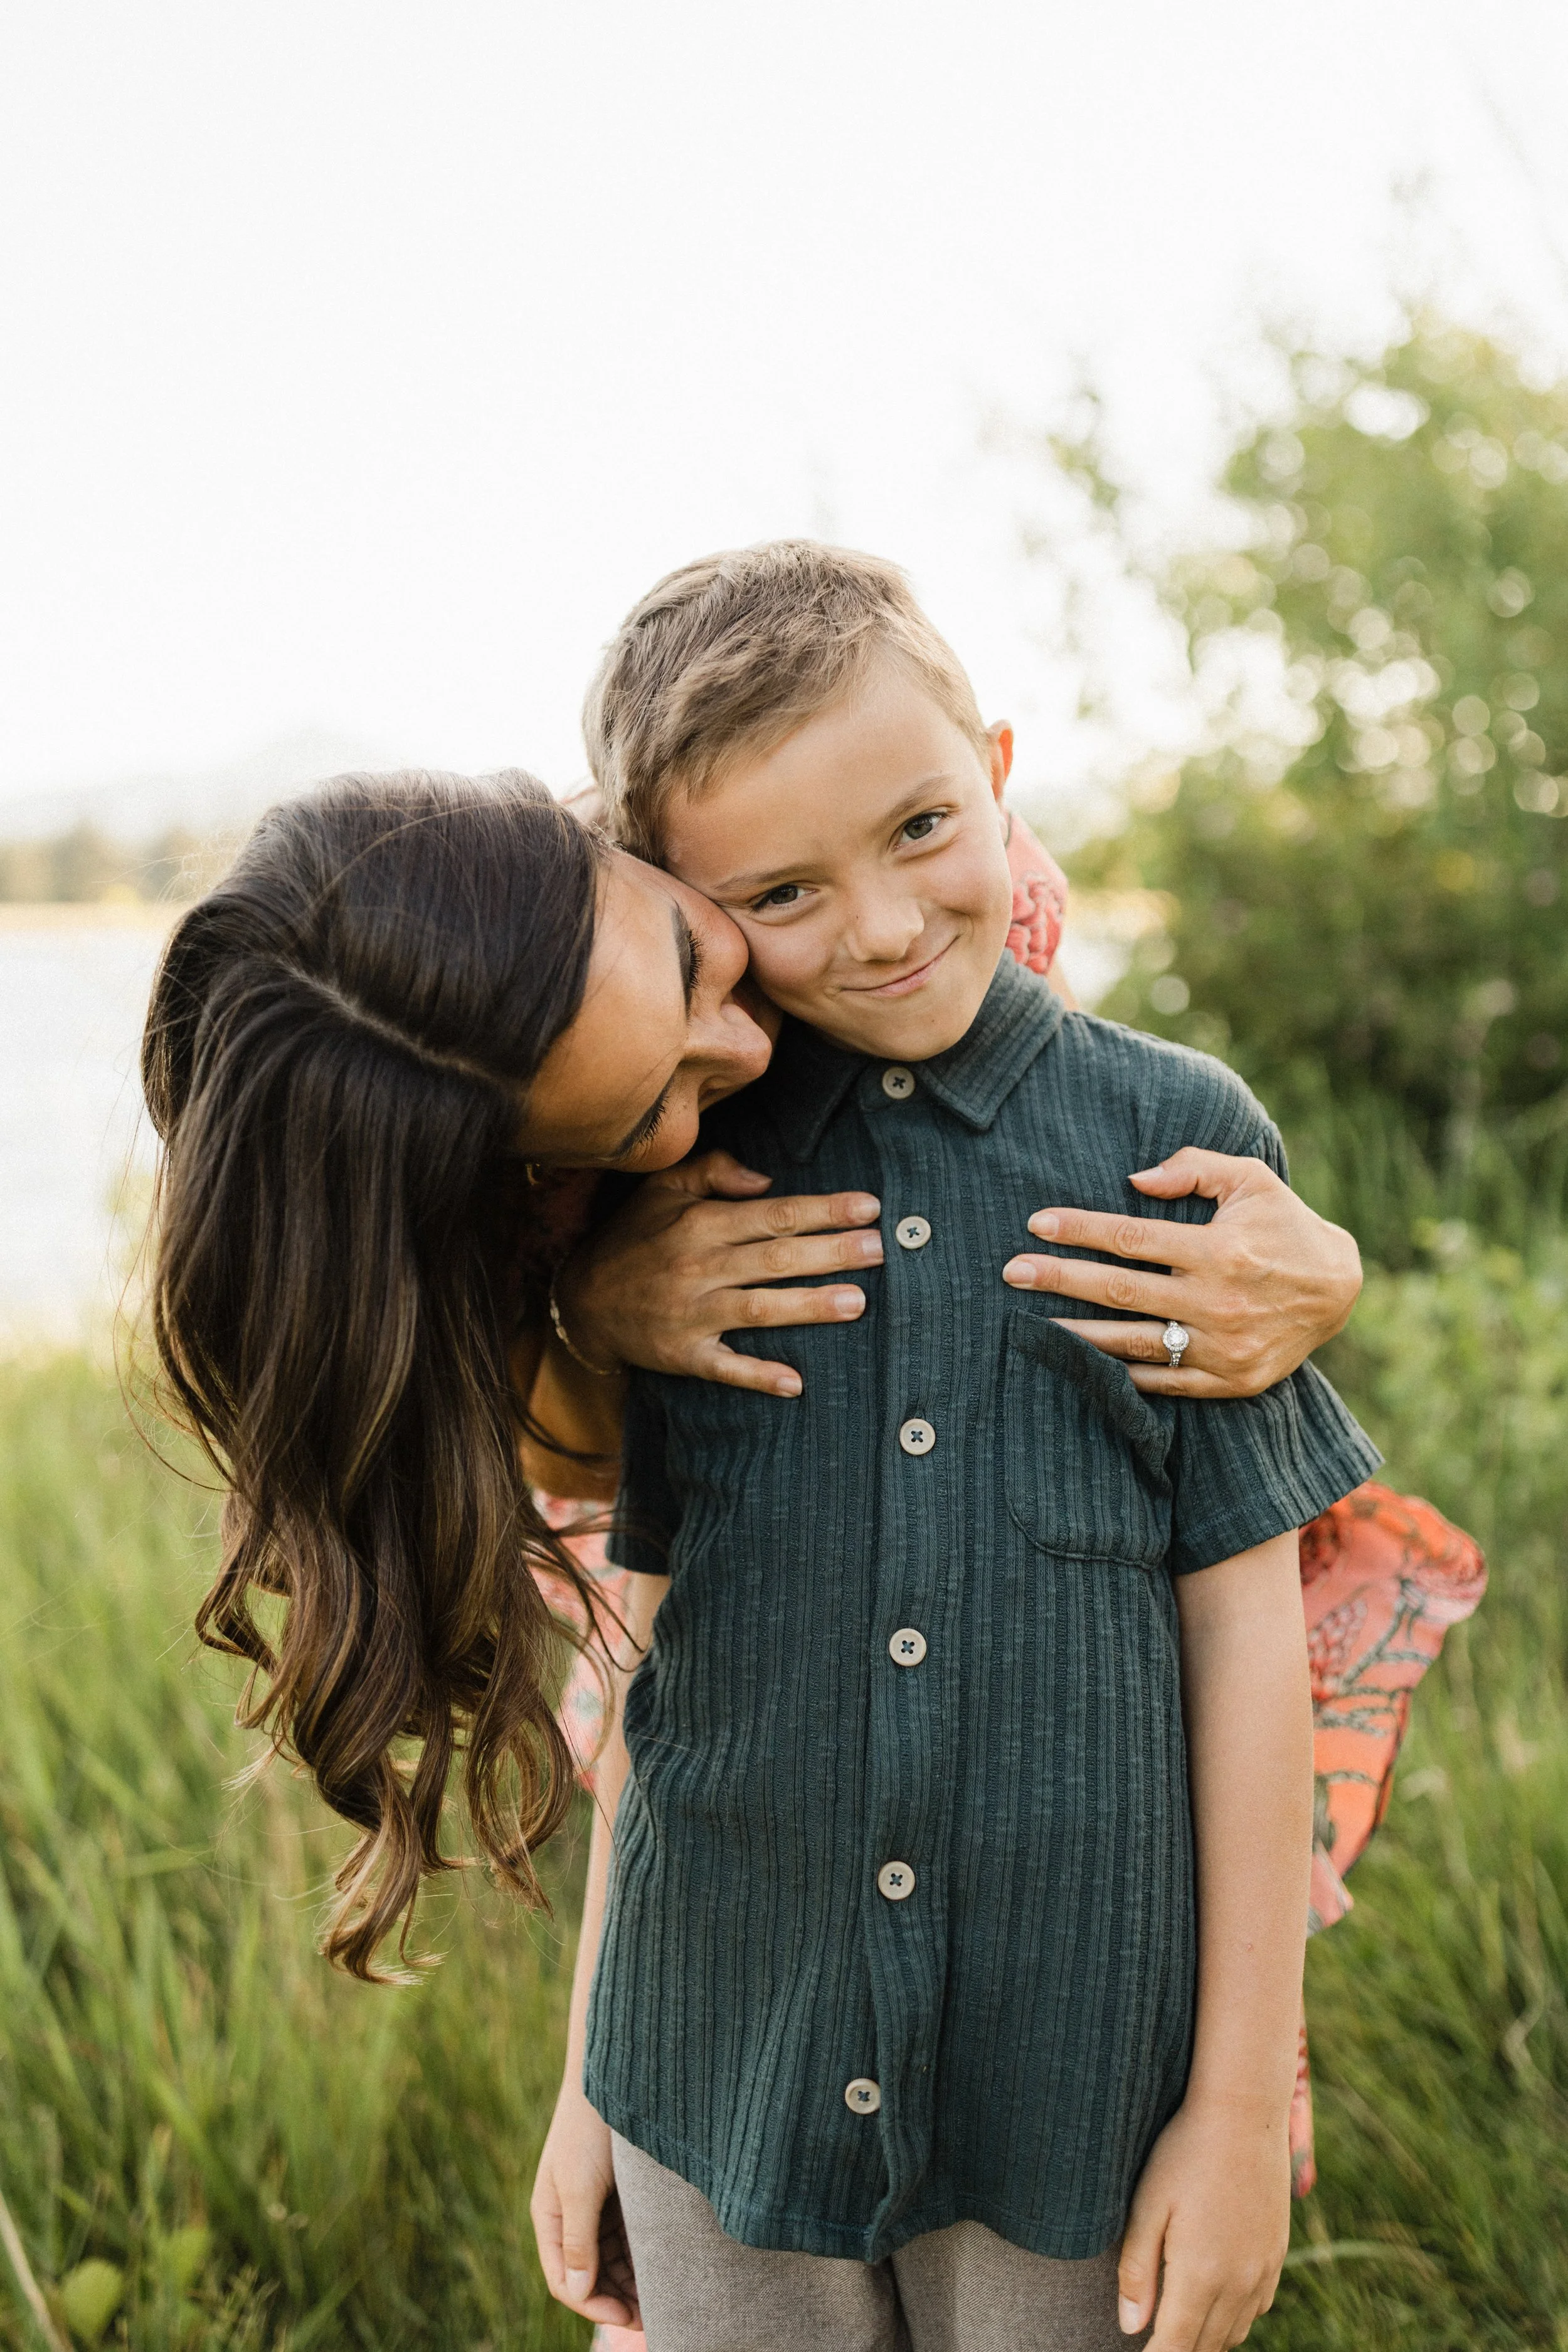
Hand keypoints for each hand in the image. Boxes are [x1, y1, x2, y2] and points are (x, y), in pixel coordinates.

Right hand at [530, 2079, 640, 2328]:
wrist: (615, 2073)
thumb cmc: (590, 2127)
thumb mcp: (581, 2185)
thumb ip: (578, 2238)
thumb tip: (577, 2291)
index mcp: (550, 2217)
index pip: (564, 2280)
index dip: (593, 2305)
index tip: (628, 2315)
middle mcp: (569, 2217)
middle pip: (589, 2276)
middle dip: (617, 2300)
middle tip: (654, 2317)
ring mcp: (593, 2206)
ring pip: (610, 2261)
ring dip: (631, 2283)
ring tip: (663, 2300)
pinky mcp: (617, 2195)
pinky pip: (626, 2238)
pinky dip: (641, 2257)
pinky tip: (664, 2268)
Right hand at [556, 1149, 883, 1397]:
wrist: (581, 1300)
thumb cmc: (634, 1238)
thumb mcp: (662, 1190)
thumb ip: (713, 1171)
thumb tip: (766, 1180)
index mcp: (700, 1223)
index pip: (774, 1214)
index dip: (824, 1210)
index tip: (869, 1207)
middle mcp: (698, 1267)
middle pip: (775, 1259)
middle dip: (832, 1253)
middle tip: (880, 1250)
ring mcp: (691, 1314)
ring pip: (759, 1309)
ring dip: (810, 1306)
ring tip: (858, 1302)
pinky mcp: (683, 1354)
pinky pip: (725, 1367)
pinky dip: (758, 1376)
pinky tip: (795, 1382)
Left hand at [1001, 1147, 1361, 1396]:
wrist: (1338, 1290)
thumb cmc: (1284, 1225)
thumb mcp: (1251, 1180)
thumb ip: (1193, 1167)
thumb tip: (1133, 1179)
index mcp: (1220, 1251)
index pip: (1131, 1239)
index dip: (1079, 1230)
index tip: (1036, 1224)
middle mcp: (1219, 1302)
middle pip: (1120, 1292)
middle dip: (1059, 1279)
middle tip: (1010, 1272)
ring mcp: (1223, 1348)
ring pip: (1132, 1343)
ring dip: (1076, 1334)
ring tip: (1030, 1324)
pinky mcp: (1229, 1381)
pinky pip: (1162, 1380)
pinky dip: (1120, 1372)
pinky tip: (1082, 1360)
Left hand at [1117, 2095, 1290, 2348]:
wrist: (1244, 2113)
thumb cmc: (1185, 2152)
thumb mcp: (1147, 2205)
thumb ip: (1137, 2271)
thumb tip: (1130, 2327)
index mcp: (1200, 2274)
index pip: (1176, 2346)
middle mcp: (1238, 2282)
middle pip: (1206, 2345)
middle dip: (1178, 2350)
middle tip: (1154, 2341)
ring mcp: (1263, 2270)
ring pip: (1234, 2333)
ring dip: (1206, 2338)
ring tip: (1178, 2326)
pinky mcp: (1277, 2255)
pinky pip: (1256, 2308)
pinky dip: (1234, 2318)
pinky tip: (1213, 2300)